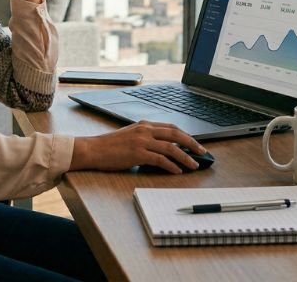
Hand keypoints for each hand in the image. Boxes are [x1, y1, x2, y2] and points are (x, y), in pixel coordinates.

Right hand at [69, 121, 205, 173]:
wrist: (93, 149)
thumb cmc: (109, 146)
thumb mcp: (130, 136)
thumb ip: (146, 138)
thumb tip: (162, 148)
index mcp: (144, 125)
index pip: (171, 127)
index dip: (186, 135)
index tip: (195, 143)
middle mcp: (145, 130)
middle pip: (176, 134)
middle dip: (192, 143)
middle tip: (203, 152)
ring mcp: (142, 142)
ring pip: (171, 148)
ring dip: (186, 157)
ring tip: (194, 165)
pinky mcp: (138, 154)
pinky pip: (160, 160)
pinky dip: (172, 165)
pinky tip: (177, 171)